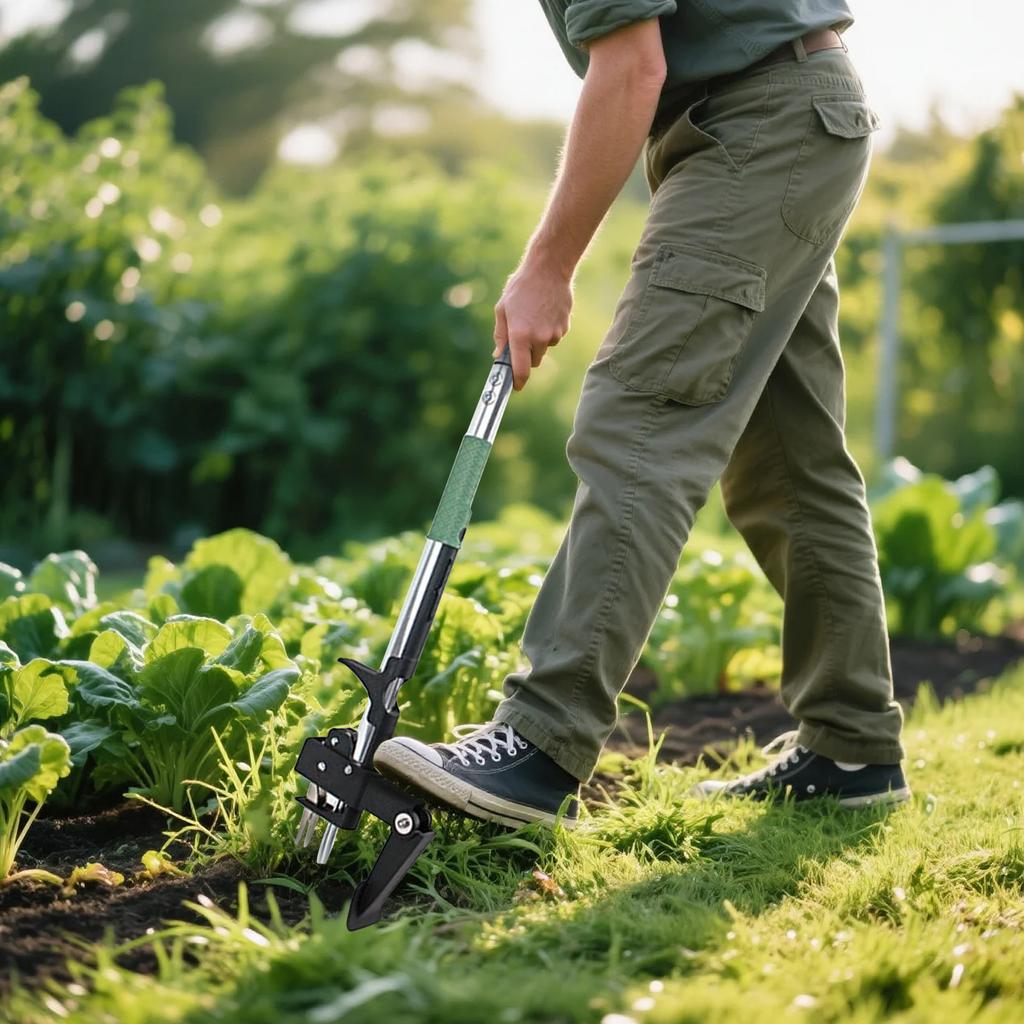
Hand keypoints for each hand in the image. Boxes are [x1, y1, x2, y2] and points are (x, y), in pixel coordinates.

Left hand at [493, 254, 572, 389]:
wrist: (548, 269)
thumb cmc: (521, 288)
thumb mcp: (502, 310)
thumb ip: (501, 336)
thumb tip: (498, 355)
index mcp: (520, 335)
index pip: (521, 369)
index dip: (518, 381)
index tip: (516, 386)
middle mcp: (538, 338)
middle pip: (533, 361)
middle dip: (527, 355)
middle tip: (522, 336)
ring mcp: (554, 334)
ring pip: (544, 349)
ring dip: (539, 341)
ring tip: (534, 317)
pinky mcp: (564, 328)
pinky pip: (555, 338)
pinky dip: (549, 331)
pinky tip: (545, 313)